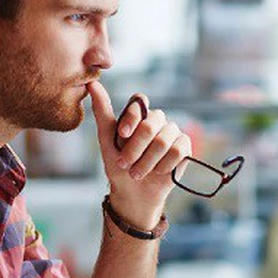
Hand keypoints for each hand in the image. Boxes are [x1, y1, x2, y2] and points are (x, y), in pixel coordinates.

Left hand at [87, 81, 191, 228]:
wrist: (133, 193)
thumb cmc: (119, 166)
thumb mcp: (106, 140)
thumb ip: (102, 112)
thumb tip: (92, 83)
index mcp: (139, 114)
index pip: (140, 101)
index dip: (132, 118)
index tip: (122, 135)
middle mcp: (157, 120)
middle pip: (151, 124)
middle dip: (136, 148)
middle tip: (126, 164)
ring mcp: (172, 132)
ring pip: (163, 141)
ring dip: (147, 162)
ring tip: (138, 172)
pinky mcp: (185, 147)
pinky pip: (178, 150)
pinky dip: (164, 165)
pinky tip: (157, 172)